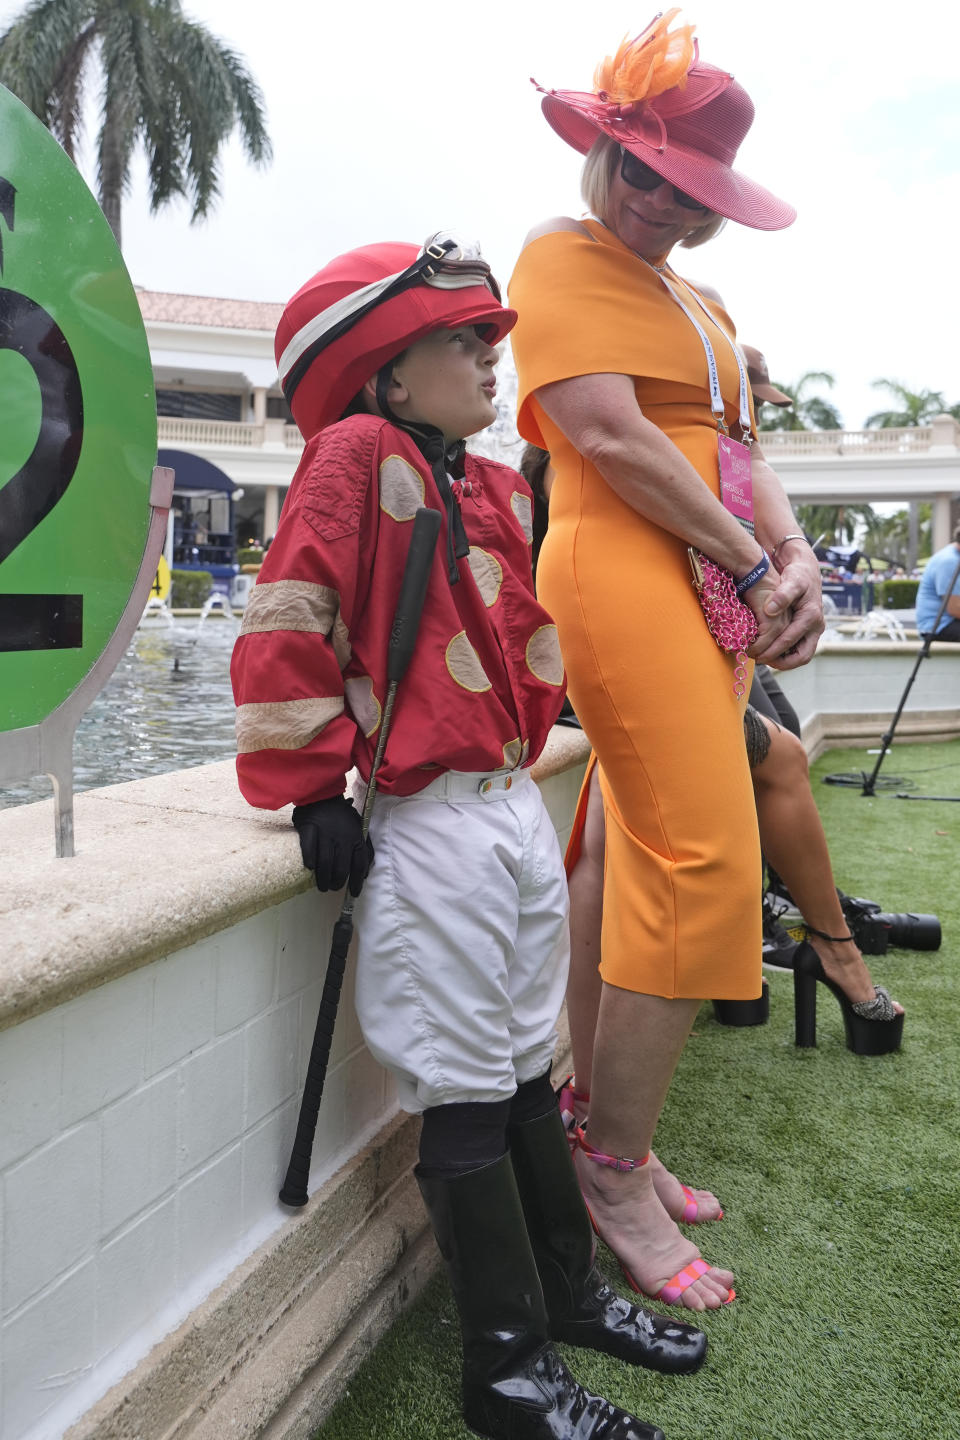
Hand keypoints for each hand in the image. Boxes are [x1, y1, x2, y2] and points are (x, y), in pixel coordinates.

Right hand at [292, 795, 373, 895]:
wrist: (323, 796)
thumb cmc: (342, 816)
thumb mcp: (359, 828)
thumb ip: (365, 848)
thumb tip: (365, 873)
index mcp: (356, 837)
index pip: (359, 865)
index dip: (357, 882)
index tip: (355, 892)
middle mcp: (342, 838)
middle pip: (341, 869)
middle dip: (338, 883)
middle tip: (333, 887)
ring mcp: (325, 834)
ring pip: (325, 864)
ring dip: (323, 880)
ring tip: (322, 886)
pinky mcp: (309, 831)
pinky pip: (308, 851)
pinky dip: (310, 862)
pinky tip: (311, 868)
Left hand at [747, 552, 823, 668]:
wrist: (805, 570)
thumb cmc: (797, 574)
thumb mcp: (791, 580)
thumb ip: (782, 595)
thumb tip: (770, 610)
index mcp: (812, 616)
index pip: (791, 641)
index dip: (773, 650)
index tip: (756, 654)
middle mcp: (816, 626)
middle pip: (802, 656)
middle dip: (781, 663)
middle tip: (760, 661)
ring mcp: (813, 630)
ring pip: (801, 655)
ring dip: (782, 661)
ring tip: (761, 658)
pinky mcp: (807, 630)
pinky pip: (797, 648)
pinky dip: (784, 654)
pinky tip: (767, 651)